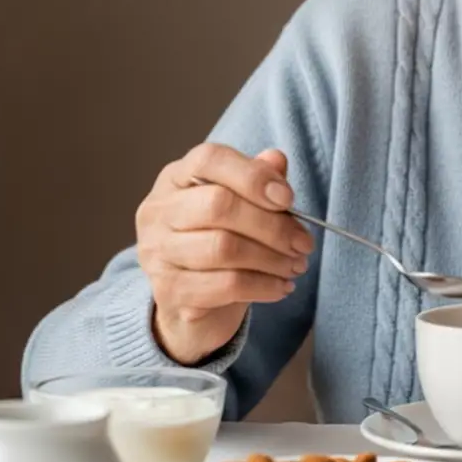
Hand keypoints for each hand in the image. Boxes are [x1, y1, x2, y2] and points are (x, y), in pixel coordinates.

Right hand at [136, 143, 313, 365]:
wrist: (191, 302)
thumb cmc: (219, 242)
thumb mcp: (242, 205)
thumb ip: (258, 180)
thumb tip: (276, 159)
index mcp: (176, 178)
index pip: (208, 160)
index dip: (253, 175)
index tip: (288, 198)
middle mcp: (159, 211)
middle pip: (219, 206)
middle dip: (273, 226)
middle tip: (303, 243)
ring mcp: (158, 252)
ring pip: (223, 248)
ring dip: (272, 259)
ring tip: (296, 265)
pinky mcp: (169, 291)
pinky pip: (225, 285)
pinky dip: (264, 286)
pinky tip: (281, 286)